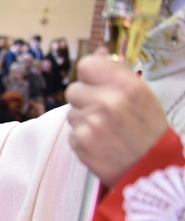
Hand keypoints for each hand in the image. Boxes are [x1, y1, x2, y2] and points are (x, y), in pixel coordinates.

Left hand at [66, 53, 168, 186]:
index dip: (89, 75)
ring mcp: (91, 122)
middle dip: (84, 99)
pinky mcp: (79, 141)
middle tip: (104, 113)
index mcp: (126, 85)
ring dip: (83, 118)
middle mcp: (107, 101)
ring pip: (71, 111)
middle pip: (73, 89)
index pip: (86, 65)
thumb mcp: (141, 95)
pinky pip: (71, 131)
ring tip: (104, 130)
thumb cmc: (147, 130)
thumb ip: (116, 73)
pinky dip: (81, 137)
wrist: (149, 169)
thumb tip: (98, 51)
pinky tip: (100, 142)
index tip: (96, 84)